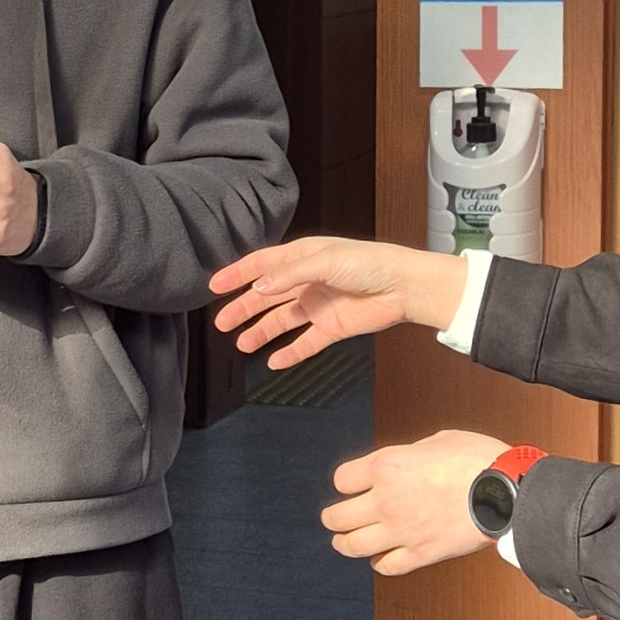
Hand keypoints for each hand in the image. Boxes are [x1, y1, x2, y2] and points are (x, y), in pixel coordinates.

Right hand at [213, 236, 466, 366]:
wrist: (404, 287)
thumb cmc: (370, 264)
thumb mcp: (325, 261)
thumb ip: (290, 274)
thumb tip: (259, 286)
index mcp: (303, 257)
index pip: (262, 265)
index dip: (238, 274)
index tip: (214, 285)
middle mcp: (307, 280)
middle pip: (267, 296)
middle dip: (243, 308)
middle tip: (222, 323)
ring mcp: (318, 305)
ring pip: (281, 320)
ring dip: (261, 332)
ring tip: (242, 344)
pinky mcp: (332, 327)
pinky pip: (305, 342)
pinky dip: (290, 352)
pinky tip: (274, 362)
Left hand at [323, 432, 506, 573]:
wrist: (507, 491)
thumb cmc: (479, 461)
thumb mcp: (437, 440)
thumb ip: (409, 454)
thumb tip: (404, 461)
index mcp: (387, 466)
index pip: (342, 479)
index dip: (345, 482)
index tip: (350, 485)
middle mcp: (386, 500)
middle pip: (337, 517)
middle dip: (333, 517)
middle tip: (334, 517)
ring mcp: (401, 530)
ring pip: (353, 546)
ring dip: (345, 543)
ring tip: (345, 541)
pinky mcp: (420, 554)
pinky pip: (386, 566)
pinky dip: (380, 563)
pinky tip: (381, 557)